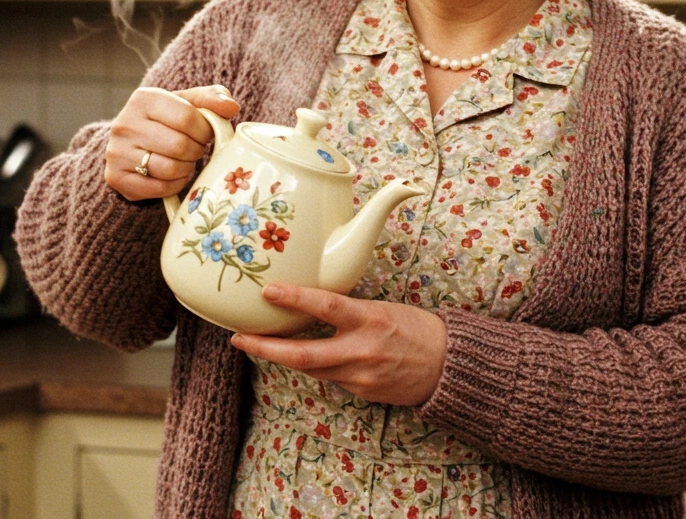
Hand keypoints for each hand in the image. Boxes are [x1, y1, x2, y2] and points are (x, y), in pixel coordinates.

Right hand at [104, 84, 238, 200]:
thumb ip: (212, 98)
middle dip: (197, 150)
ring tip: (184, 161)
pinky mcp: (116, 177)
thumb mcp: (187, 102)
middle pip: (180, 145)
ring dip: (186, 168)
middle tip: (196, 149)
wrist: (132, 144)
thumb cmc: (167, 120)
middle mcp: (125, 123)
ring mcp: (117, 152)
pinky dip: (174, 185)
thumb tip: (231, 107)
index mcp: (144, 98)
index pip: (187, 117)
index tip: (205, 134)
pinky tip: (173, 176)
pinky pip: (159, 188)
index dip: (205, 130)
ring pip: (170, 168)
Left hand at [229, 283, 446, 406]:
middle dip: (264, 347)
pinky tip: (313, 357)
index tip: (268, 291)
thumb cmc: (417, 328)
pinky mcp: (360, 393)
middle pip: (302, 354)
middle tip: (238, 338)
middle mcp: (361, 350)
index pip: (326, 306)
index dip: (295, 298)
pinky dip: (317, 366)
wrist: (447, 367)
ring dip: (282, 357)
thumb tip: (313, 302)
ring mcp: (359, 376)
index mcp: (370, 320)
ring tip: (258, 344)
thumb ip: (350, 309)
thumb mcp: (384, 307)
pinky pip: (329, 378)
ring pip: (309, 368)